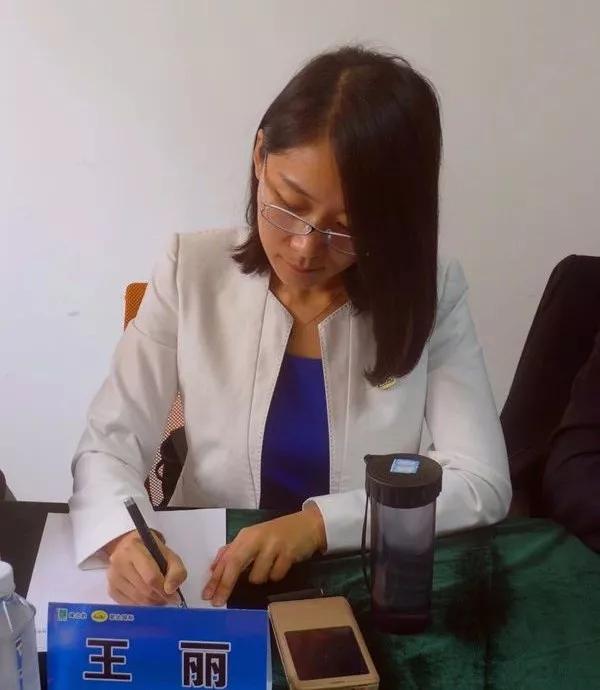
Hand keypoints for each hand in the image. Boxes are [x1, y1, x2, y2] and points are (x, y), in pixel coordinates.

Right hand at [104, 529, 187, 605]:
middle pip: (144, 589)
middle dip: (159, 597)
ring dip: (152, 603)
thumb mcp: (169, 555)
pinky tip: (148, 599)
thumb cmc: (152, 551)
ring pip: (136, 599)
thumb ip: (176, 571)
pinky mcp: (110, 589)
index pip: (150, 576)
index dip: (164, 589)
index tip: (174, 595)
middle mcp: (119, 561)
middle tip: (168, 598)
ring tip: (160, 598)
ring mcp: (112, 576)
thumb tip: (170, 590)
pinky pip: (128, 604)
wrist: (131, 548)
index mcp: (134, 548)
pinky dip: (141, 605)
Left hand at [202, 504, 325, 606]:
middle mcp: (256, 538)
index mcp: (246, 535)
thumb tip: (214, 566)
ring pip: (257, 576)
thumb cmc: (277, 534)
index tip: (206, 595)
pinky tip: (281, 564)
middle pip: (235, 563)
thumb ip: (234, 550)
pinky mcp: (288, 553)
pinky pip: (276, 576)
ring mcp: (272, 545)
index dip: (215, 578)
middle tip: (218, 602)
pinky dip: (276, 575)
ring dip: (260, 578)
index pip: (226, 558)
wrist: (307, 525)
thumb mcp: (253, 538)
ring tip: (269, 567)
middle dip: (225, 585)